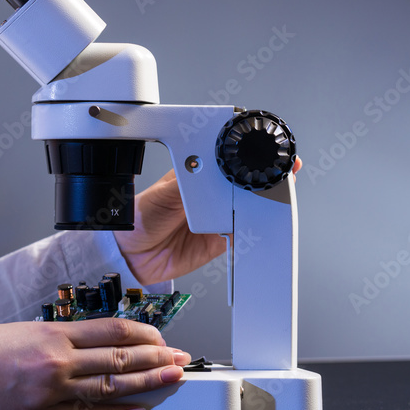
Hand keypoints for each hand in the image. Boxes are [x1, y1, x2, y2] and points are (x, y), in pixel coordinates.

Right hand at [0, 319, 190, 409]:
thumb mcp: (32, 330)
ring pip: (111, 386)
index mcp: (57, 333)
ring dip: (147, 384)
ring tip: (172, 380)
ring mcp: (52, 389)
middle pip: (120, 358)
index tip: (162, 339)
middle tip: (180, 359)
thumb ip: (67, 337)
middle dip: (156, 359)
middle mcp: (59, 359)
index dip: (144, 335)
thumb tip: (105, 345)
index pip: (113, 331)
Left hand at [116, 157, 302, 284]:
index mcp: (198, 172)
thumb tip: (213, 172)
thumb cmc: (141, 217)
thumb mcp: (164, 193)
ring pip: (249, 209)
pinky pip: (242, 235)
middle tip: (277, 179)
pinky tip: (250, 227)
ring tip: (264, 202)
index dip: (248, 156)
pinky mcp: (220, 241)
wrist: (132, 255)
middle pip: (245, 184)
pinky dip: (250, 232)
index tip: (266, 153)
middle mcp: (211, 194)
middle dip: (263, 181)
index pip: (228, 160)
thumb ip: (190, 184)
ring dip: (259, 207)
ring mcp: (218, 217)